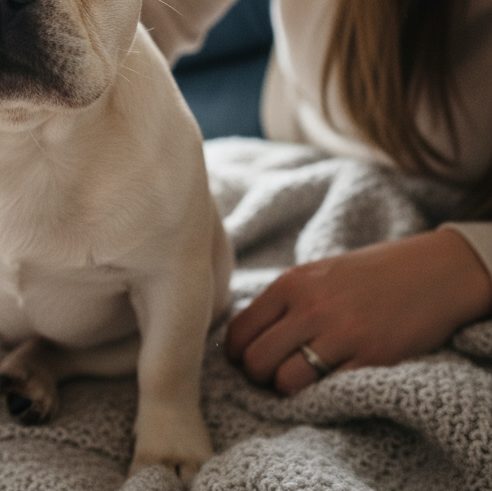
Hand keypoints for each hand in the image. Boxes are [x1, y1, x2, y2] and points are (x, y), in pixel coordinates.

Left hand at [225, 228, 491, 395]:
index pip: (240, 331)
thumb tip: (246, 335)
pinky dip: (323, 395)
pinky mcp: (372, 359)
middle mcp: (310, 308)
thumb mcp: (314, 274)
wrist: (430, 273)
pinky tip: (329, 384)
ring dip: (288, 390)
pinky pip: (329, 391)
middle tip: (272, 377)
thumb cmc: (366, 275)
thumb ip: (282, 301)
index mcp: (290, 284)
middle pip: (256, 360)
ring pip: (285, 380)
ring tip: (301, 382)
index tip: (247, 362)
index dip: (237, 355)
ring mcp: (341, 334)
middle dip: (258, 377)